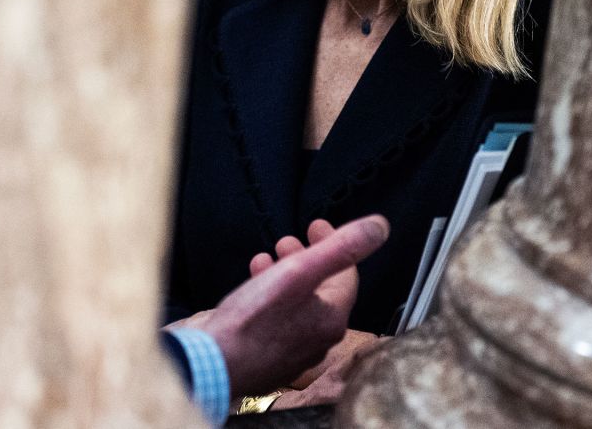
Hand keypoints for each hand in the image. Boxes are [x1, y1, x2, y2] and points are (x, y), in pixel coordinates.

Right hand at [185, 214, 388, 397]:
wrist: (212, 365)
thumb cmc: (253, 319)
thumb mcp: (298, 272)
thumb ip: (340, 249)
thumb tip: (379, 228)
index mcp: (333, 318)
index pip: (346, 274)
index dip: (333, 243)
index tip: (315, 225)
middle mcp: (320, 339)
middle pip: (322, 289)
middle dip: (307, 258)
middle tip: (288, 241)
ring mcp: (295, 352)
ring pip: (299, 303)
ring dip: (286, 275)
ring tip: (268, 258)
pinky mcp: (271, 359)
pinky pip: (279, 320)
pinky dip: (272, 296)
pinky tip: (253, 284)